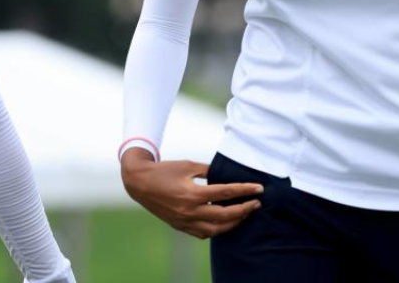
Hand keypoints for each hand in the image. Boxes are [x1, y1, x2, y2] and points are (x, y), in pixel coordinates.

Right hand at [119, 148, 262, 238]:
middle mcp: (189, 210)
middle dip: (244, 209)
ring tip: (244, 214)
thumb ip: (209, 170)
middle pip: (225, 215)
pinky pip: (203, 234)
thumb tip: (227, 175)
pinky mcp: (180, 226)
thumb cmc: (164, 170)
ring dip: (233, 223)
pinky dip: (216, 230)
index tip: (259, 188)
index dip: (245, 190)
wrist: (139, 183)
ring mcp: (185, 221)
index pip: (226, 193)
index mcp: (192, 193)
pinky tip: (224, 223)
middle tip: (257, 203)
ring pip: (216, 230)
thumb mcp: (187, 165)